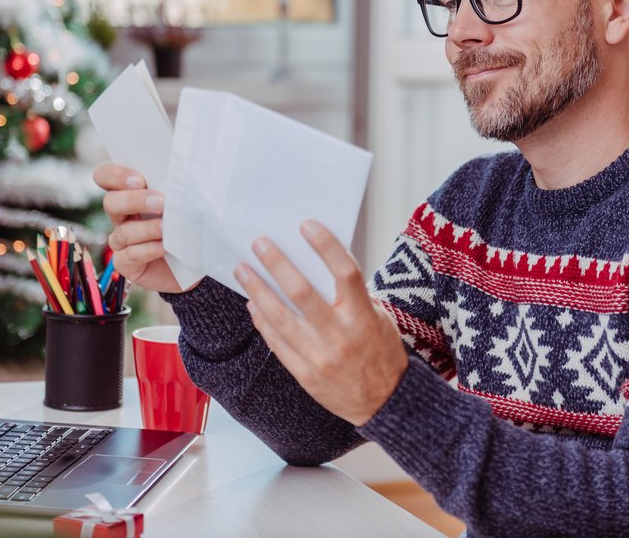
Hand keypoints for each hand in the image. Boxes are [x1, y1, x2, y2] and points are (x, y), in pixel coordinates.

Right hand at [92, 163, 182, 292]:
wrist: (193, 260)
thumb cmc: (186, 224)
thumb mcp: (180, 202)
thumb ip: (173, 188)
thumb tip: (181, 177)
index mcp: (129, 193)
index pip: (106, 176)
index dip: (115, 175)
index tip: (139, 180)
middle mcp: (121, 215)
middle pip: (111, 202)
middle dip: (134, 200)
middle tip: (160, 202)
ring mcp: (121, 240)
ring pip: (124, 231)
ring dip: (147, 228)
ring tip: (167, 227)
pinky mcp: (125, 263)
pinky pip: (130, 254)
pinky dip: (149, 249)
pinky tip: (165, 247)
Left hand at [235, 220, 407, 426]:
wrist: (385, 403)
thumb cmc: (383, 353)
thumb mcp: (380, 318)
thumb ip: (355, 295)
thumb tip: (322, 265)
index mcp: (363, 317)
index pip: (344, 272)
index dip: (326, 246)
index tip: (307, 226)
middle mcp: (340, 336)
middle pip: (302, 292)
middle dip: (277, 264)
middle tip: (259, 244)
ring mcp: (319, 356)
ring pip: (280, 317)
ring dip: (258, 290)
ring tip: (243, 270)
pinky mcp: (305, 374)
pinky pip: (276, 342)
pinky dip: (262, 320)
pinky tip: (252, 303)